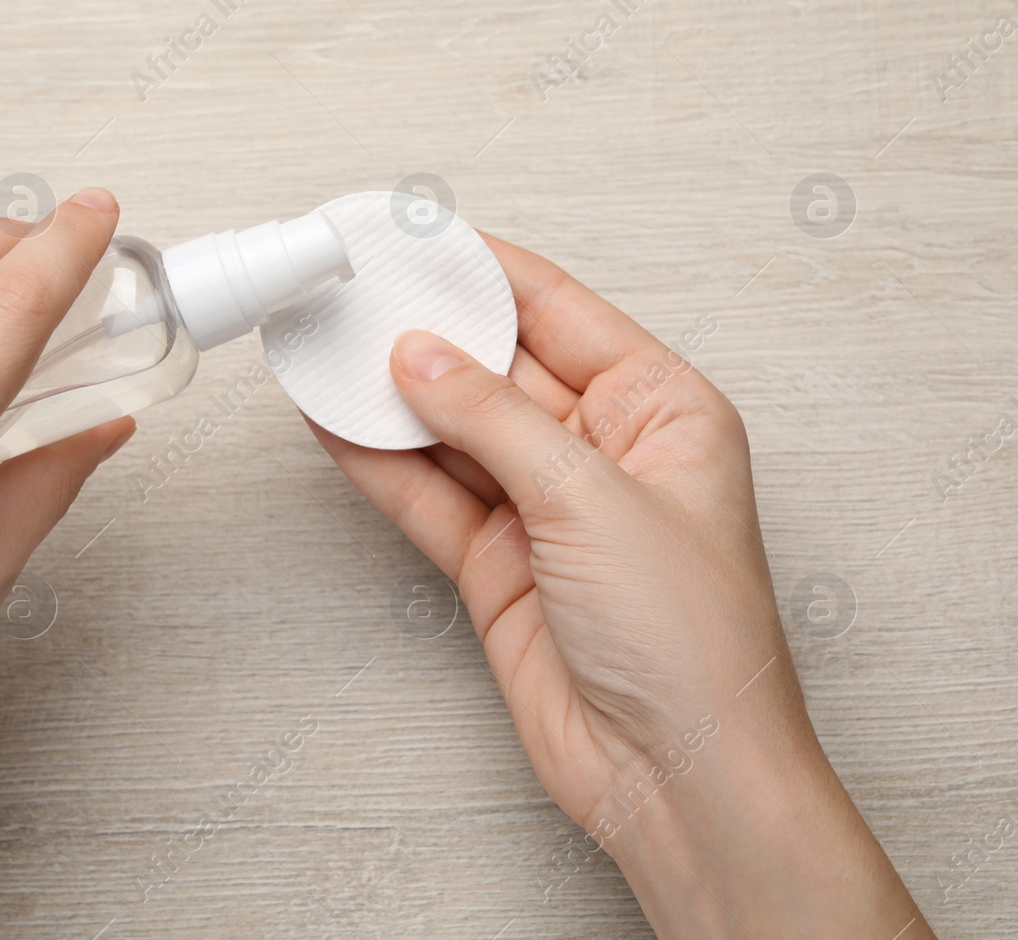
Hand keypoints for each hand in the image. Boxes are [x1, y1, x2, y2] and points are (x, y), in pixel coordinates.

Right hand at [309, 233, 933, 938]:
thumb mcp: (593, 500)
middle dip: (427, 331)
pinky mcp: (498, 565)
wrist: (674, 776)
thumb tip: (421, 356)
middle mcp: (603, 451)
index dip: (484, 271)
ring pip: (453, 432)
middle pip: (498, 367)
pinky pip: (429, 496)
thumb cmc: (692, 644)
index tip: (416, 239)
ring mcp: (545, 509)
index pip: (559, 311)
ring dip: (391, 398)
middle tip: (355, 293)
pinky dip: (382, 463)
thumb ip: (495, 422)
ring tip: (325, 350)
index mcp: (661, 409)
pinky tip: (337, 425)